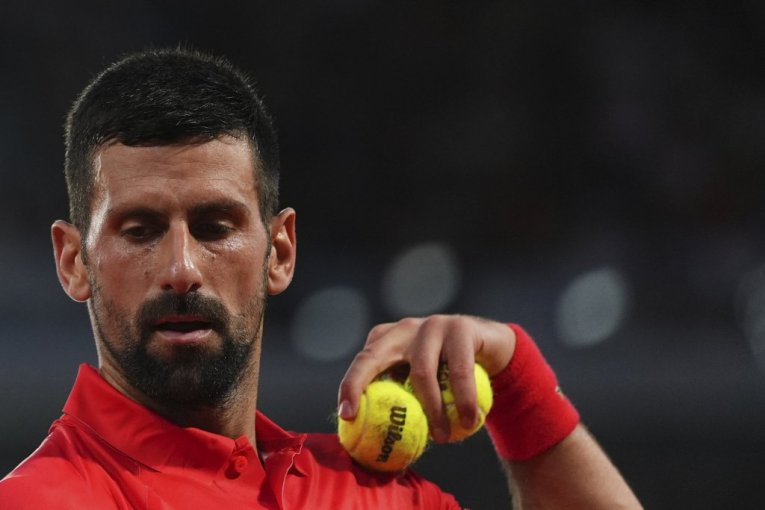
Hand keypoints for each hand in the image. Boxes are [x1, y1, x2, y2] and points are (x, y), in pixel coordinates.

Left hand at [337, 314, 515, 442]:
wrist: (493, 349)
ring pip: (421, 373)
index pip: (363, 361)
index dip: (350, 386)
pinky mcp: (461, 328)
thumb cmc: (452, 374)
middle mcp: (405, 329)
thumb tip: (379, 440)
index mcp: (388, 339)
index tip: (347, 415)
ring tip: (441, 438)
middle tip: (364, 420)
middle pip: (373, 356)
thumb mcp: (424, 381)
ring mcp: (432, 325)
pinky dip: (463, 400)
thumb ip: (404, 398)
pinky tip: (469, 420)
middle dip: (359, 385)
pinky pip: (459, 371)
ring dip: (432, 411)